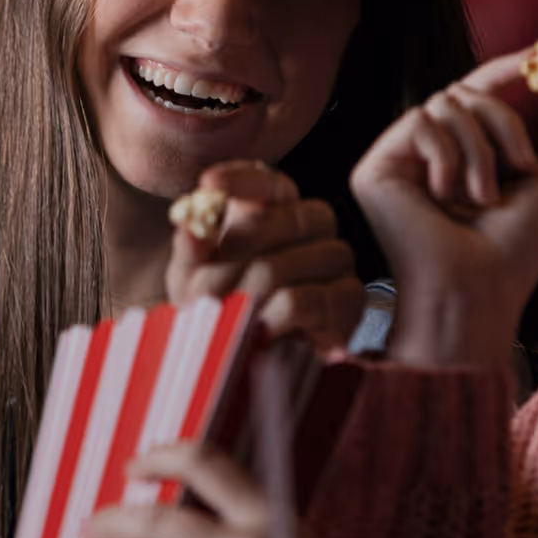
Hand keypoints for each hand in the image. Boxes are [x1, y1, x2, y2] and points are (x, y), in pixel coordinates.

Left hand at [164, 161, 366, 351]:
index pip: (272, 182)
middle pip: (294, 218)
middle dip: (244, 249)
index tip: (209, 183)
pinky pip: (313, 299)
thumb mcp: (193, 278)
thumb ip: (191, 249)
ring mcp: (336, 262)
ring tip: (228, 312)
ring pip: (300, 260)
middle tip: (206, 282)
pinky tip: (261, 329)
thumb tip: (188, 223)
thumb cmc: (220, 308)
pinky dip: (279, 316)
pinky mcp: (349, 300)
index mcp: (276, 211)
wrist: (243, 358)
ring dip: (254, 290)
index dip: (244, 180)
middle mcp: (313, 228)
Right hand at [349, 48, 537, 368]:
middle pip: (465, 93)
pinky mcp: (374, 169)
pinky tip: (444, 196)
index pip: (477, 94)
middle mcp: (427, 154)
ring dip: (479, 149)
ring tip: (482, 198)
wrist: (478, 293)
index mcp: (463, 155)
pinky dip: (445, 155)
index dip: (504, 68)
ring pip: (445, 104)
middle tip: (522, 168)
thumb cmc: (516, 251)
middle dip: (503, 123)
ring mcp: (398, 161)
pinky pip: (418, 122)